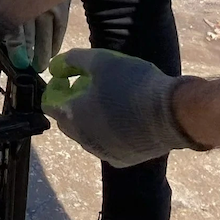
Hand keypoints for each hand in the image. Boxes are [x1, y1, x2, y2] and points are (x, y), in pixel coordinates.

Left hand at [43, 48, 208, 167]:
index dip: (55, 88)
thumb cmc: (132, 83)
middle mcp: (84, 140)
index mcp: (73, 116)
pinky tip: (122, 118)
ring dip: (88, 119)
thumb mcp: (101, 60)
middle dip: (70, 104)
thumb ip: (74, 60)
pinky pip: (105, 144)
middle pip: (66, 121)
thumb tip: (57, 65)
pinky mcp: (123, 159)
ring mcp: (103, 152)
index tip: (67, 77)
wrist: (171, 113)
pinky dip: (106, 132)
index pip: (49, 104)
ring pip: (86, 135)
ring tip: (107, 101)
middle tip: (86, 87)